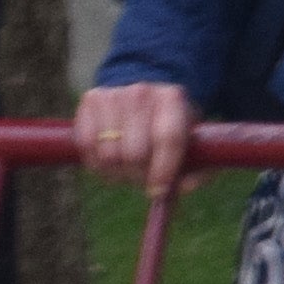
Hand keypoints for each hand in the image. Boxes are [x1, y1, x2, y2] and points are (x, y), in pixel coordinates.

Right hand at [73, 79, 197, 192]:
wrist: (142, 94)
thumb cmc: (169, 126)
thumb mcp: (192, 142)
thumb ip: (196, 170)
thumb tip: (178, 190)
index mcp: (174, 99)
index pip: (168, 139)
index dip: (163, 170)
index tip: (159, 191)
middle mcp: (142, 92)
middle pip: (135, 153)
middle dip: (138, 175)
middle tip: (142, 178)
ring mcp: (113, 94)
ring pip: (108, 154)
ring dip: (116, 171)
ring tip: (125, 168)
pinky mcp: (91, 99)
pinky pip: (86, 146)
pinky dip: (96, 162)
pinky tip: (107, 160)